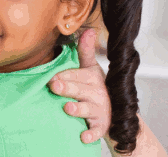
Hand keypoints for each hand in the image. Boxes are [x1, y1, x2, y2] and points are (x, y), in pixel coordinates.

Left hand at [48, 29, 110, 143]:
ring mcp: (99, 110)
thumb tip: (89, 30)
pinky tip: (83, 137)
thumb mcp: (92, 68)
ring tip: (68, 107)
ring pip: (87, 109)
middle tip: (54, 86)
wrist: (116, 113)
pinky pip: (96, 131)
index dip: (65, 76)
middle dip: (68, 88)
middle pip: (80, 90)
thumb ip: (86, 51)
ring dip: (78, 108)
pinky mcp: (101, 126)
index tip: (52, 76)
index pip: (77, 75)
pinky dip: (91, 134)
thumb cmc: (96, 87)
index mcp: (92, 78)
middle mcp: (96, 93)